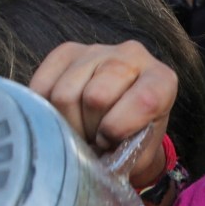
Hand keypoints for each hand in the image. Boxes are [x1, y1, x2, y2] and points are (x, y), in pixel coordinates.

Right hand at [26, 41, 175, 189]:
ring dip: (66, 123)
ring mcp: (97, 50)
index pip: (144, 100)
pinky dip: (46, 111)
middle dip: (88, 130)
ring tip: (78, 129)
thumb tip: (90, 156)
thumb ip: (124, 155)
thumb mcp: (138, 155)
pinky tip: (61, 117)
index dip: (119, 129)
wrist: (120, 123)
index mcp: (162, 80)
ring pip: (65, 94)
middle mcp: (132, 56)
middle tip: (91, 140)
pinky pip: (43, 85)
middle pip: (96, 97)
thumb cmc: (131, 142)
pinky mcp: (67, 52)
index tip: (110, 143)